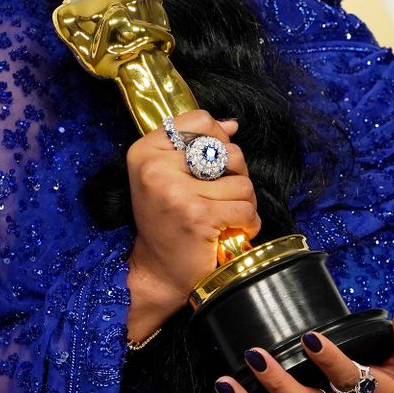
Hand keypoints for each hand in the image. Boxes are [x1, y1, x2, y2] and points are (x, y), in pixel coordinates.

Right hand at [126, 111, 259, 328]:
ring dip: (244, 202)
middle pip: (227, 150)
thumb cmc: (166, 221)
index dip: (217, 138)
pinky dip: (248, 222)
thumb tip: (230, 124)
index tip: (213, 163)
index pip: (199, 120)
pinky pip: (246, 207)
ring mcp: (176, 192)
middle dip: (235, 175)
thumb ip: (195, 144)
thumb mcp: (167, 175)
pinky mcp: (199, 216)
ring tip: (226, 215)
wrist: (157, 272)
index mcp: (145, 151)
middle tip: (221, 196)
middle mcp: (155, 168)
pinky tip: (233, 230)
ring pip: (242, 181)